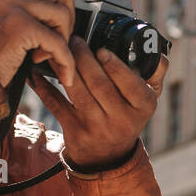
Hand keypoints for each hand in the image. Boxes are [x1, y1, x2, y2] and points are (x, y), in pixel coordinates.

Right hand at [0, 0, 76, 88]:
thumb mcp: (4, 19)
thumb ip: (26, 3)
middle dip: (69, 15)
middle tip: (58, 37)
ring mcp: (11, 4)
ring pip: (63, 15)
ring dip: (64, 41)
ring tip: (50, 56)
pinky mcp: (18, 26)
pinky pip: (58, 41)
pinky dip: (65, 61)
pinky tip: (58, 70)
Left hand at [29, 37, 167, 169]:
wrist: (109, 155)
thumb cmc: (128, 114)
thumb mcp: (148, 98)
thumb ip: (155, 72)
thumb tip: (158, 51)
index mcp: (143, 106)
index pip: (131, 85)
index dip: (115, 66)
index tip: (102, 50)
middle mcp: (122, 119)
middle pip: (100, 85)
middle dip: (84, 59)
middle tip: (75, 39)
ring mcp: (97, 127)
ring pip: (78, 93)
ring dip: (66, 68)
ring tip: (60, 49)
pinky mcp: (74, 131)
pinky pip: (56, 105)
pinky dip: (43, 87)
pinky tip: (36, 72)